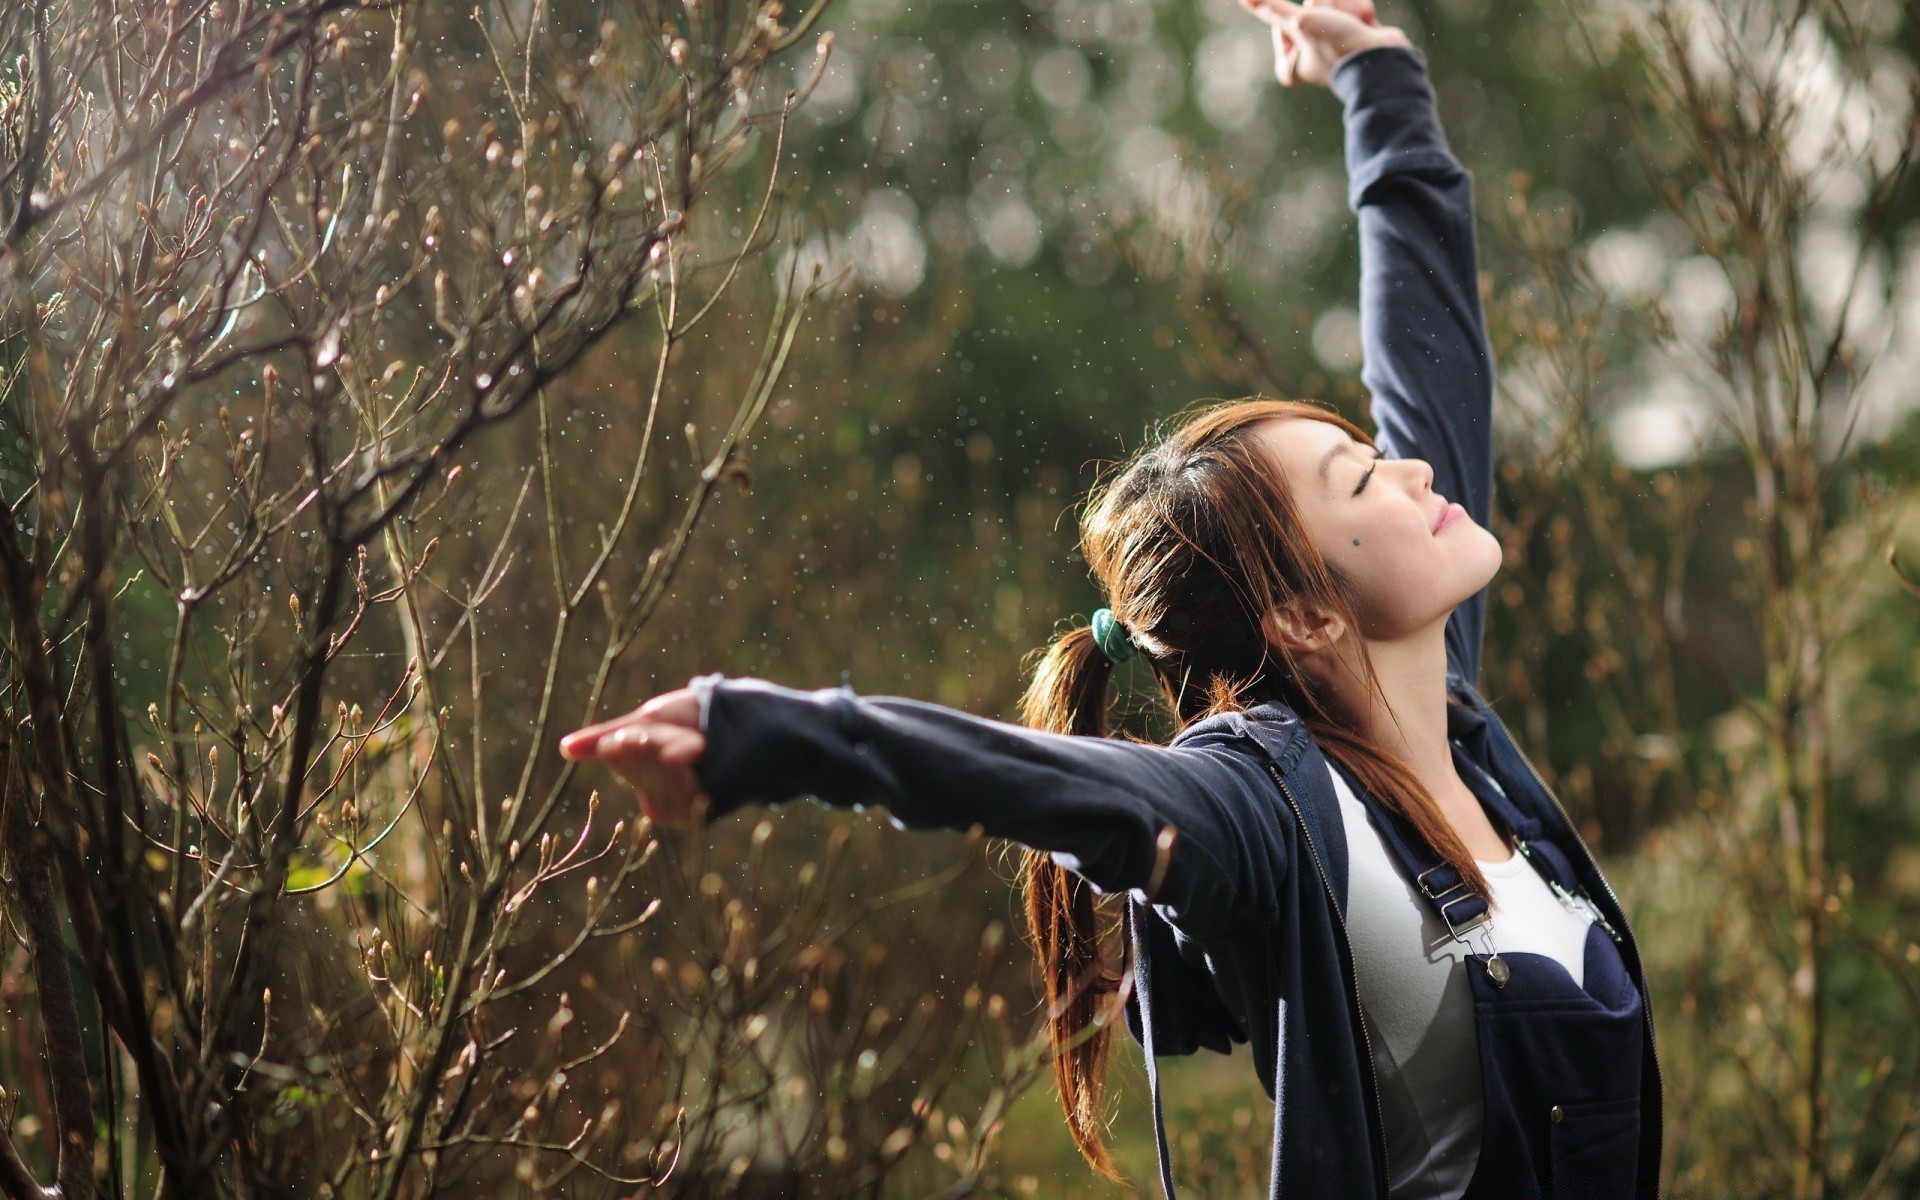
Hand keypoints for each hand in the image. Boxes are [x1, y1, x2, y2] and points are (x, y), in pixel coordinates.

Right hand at [560, 689, 707, 827]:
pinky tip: (697, 752)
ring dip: (675, 744)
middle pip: (634, 757)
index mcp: (638, 773)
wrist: (751, 725)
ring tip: (698, 742)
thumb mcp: (650, 722)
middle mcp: (653, 794)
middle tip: (686, 734)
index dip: (631, 731)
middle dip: (656, 737)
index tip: (650, 727)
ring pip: (655, 768)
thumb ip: (609, 740)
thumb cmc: (700, 720)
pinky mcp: (697, 811)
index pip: (615, 748)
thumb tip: (564, 749)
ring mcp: (675, 805)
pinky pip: (673, 782)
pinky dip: (685, 759)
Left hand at [1241, 0, 1409, 87]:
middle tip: (1335, 27)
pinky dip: (1360, 10)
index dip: (1298, 16)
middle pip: (1310, 8)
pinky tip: (1368, 24)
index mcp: (1291, 65)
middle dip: (1325, 8)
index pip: (1282, 18)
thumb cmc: (1337, 46)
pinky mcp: (1357, 34)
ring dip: (1345, 7)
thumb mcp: (1300, 22)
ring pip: (1333, 4)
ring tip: (1355, 25)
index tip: (1309, 26)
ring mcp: (1335, 44)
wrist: (1385, 60)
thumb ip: (1274, 7)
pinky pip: (1353, 8)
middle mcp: (1311, 56)